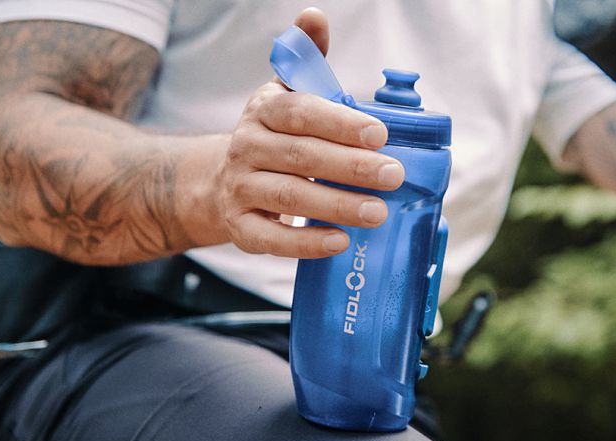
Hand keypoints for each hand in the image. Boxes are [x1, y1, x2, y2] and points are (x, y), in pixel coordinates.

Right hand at [213, 9, 404, 257]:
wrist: (222, 181)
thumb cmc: (275, 135)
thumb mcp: (286, 93)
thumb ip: (307, 58)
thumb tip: (314, 16)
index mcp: (264, 110)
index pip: (300, 112)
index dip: (340, 123)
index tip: (380, 134)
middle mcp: (247, 147)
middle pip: (301, 157)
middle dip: (351, 167)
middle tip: (393, 175)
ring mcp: (240, 189)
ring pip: (289, 198)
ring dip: (337, 206)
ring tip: (378, 212)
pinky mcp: (240, 227)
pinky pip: (271, 239)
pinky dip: (306, 243)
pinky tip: (340, 242)